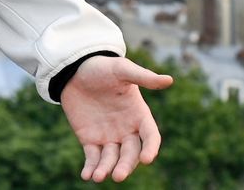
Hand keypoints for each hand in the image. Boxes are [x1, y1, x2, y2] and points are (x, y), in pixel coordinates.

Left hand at [60, 55, 172, 182]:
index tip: (146, 159)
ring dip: (107, 169)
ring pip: (112, 159)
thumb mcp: (121, 69)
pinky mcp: (90, 140)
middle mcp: (127, 130)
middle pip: (131, 153)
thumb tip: (169, 80)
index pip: (150, 137)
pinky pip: (93, 158)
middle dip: (126, 165)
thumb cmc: (102, 67)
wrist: (74, 70)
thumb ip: (143, 77)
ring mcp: (109, 137)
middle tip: (118, 175)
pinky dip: (91, 168)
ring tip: (99, 177)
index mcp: (139, 115)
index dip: (150, 148)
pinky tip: (87, 176)